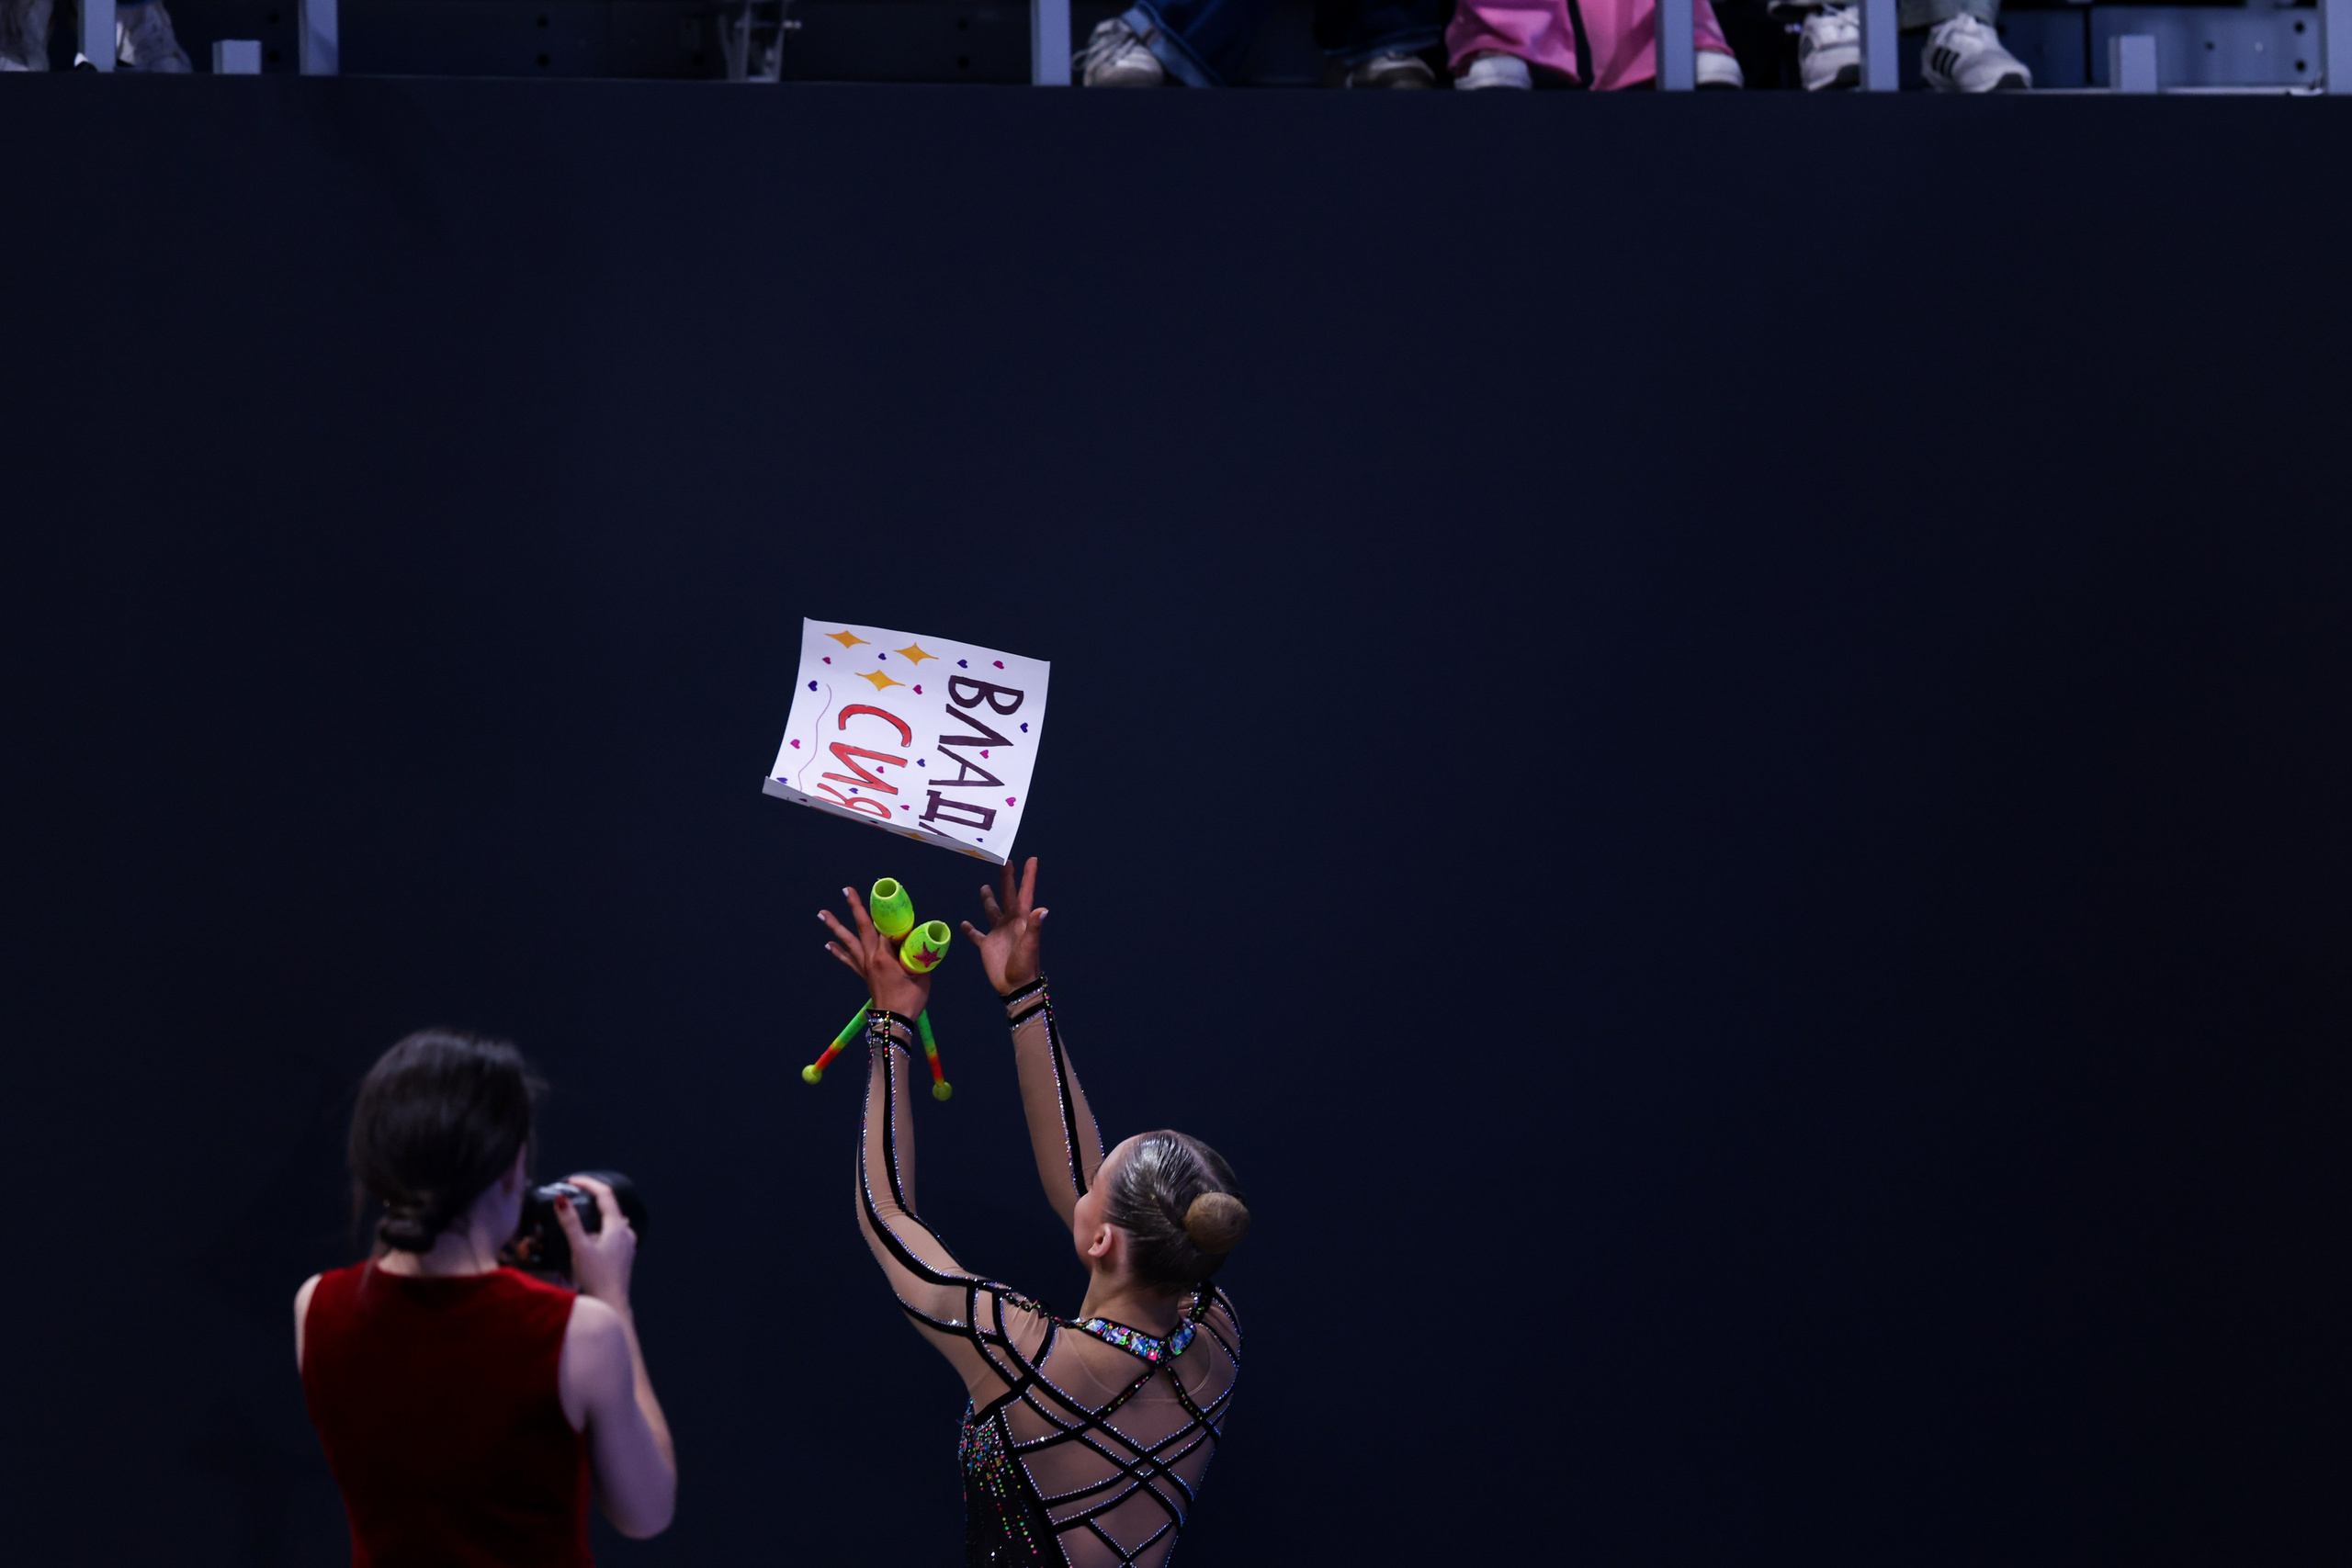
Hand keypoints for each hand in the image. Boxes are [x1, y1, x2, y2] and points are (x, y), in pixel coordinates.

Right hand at [557, 1174, 637, 1312]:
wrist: (611, 1304)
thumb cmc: (596, 1277)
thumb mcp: (579, 1248)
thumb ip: (570, 1223)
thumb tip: (561, 1199)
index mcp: (616, 1227)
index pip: (605, 1194)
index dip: (589, 1183)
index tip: (572, 1180)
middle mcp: (625, 1233)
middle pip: (609, 1206)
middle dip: (591, 1198)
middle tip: (573, 1194)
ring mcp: (626, 1244)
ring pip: (610, 1221)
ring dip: (595, 1215)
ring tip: (576, 1216)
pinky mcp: (623, 1255)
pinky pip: (611, 1234)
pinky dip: (599, 1229)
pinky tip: (587, 1240)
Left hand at [820, 884, 932, 1017]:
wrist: (894, 1022)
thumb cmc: (910, 999)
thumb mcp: (921, 974)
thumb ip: (920, 956)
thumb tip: (921, 942)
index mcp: (884, 956)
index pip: (884, 927)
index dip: (885, 912)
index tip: (883, 894)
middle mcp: (870, 958)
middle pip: (861, 927)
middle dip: (854, 907)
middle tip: (846, 890)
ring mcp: (865, 966)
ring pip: (848, 941)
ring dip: (835, 926)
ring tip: (822, 914)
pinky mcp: (864, 974)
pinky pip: (848, 960)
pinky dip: (838, 951)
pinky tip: (829, 944)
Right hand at [959, 856, 1046, 996]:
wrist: (1014, 987)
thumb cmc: (1025, 965)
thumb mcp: (1030, 945)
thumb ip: (1034, 927)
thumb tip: (1043, 908)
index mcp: (1022, 919)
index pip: (1025, 893)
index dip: (1028, 876)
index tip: (1032, 859)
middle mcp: (1010, 922)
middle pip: (1007, 895)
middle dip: (1007, 879)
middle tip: (1004, 861)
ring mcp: (998, 933)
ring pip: (992, 911)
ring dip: (988, 899)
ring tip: (984, 887)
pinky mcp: (987, 945)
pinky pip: (976, 934)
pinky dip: (969, 929)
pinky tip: (964, 923)